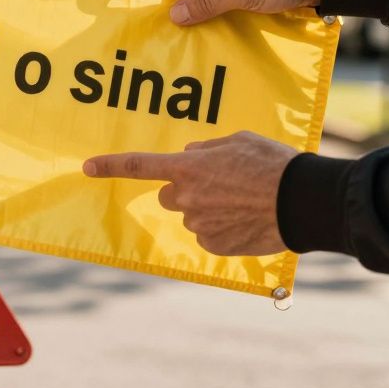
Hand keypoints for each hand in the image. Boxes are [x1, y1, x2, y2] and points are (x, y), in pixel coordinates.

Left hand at [83, 131, 296, 255]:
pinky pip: (208, 235)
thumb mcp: (237, 141)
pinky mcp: (214, 245)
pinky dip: (222, 229)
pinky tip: (245, 220)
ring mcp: (198, 224)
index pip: (138, 166)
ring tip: (243, 202)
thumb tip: (189, 154)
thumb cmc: (272, 163)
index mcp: (187, 168)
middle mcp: (185, 197)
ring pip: (192, 215)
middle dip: (186, 190)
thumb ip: (206, 149)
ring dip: (208, 209)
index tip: (87, 168)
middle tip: (219, 185)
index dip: (110, 166)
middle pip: (169, 195)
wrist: (301, 200)